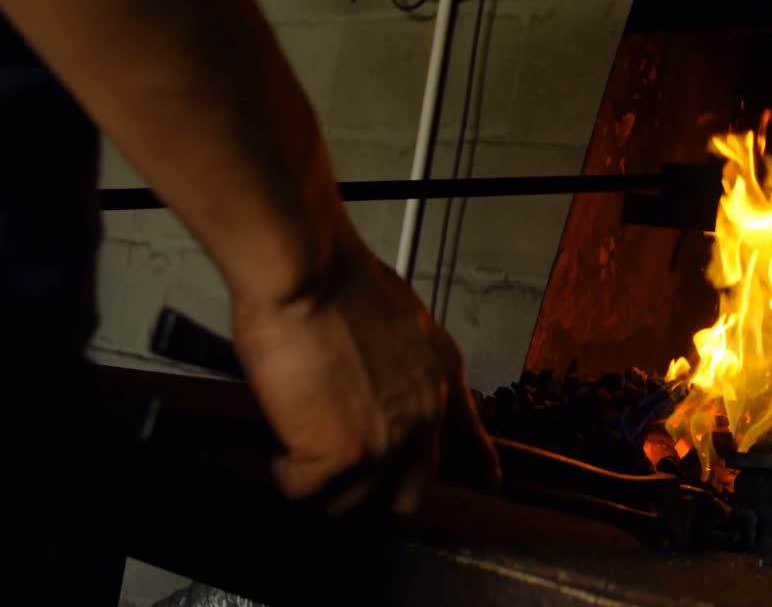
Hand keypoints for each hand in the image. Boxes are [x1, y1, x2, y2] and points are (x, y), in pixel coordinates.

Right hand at [230, 235, 499, 513]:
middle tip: (346, 475)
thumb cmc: (337, 280)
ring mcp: (387, 440)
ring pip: (354, 499)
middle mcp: (425, 414)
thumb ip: (405, 365)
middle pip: (412, 489)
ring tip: (301, 457)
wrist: (307, 272)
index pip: (473, 436)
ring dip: (325, 482)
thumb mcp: (402, 321)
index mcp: (444, 376)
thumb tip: (382, 389)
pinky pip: (307, 489)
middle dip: (380, 491)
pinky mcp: (341, 454)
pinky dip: (289, 475)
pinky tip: (281, 453)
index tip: (490, 483)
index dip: (480, 465)